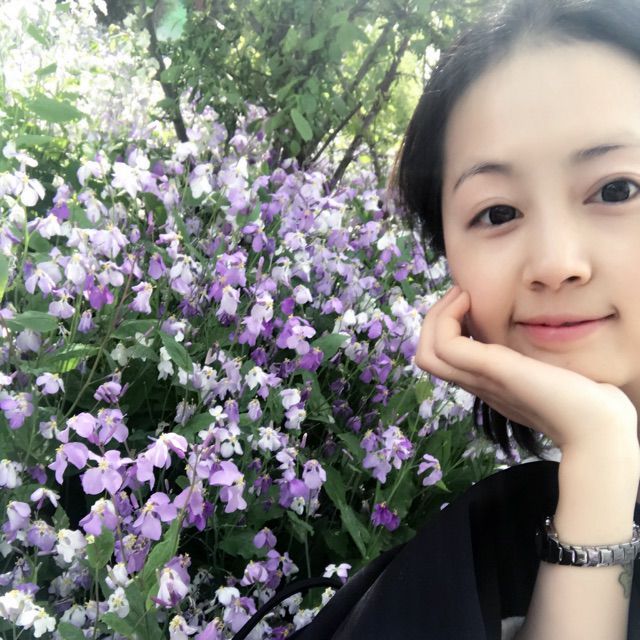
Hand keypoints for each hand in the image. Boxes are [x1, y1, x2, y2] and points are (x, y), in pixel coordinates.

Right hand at [414, 286, 638, 454]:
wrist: (598, 427)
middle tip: (460, 294)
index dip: (444, 326)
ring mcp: (482, 380)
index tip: (469, 302)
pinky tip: (473, 302)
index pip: (440, 358)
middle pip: (424, 356)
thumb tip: (524, 334)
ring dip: (436, 316)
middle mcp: (477, 383)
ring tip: (463, 296)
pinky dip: (448, 319)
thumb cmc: (582, 398)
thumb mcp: (544, 370)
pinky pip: (446, 347)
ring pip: (426, 354)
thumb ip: (527, 358)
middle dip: (433, 318)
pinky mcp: (494, 371)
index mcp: (485, 383)